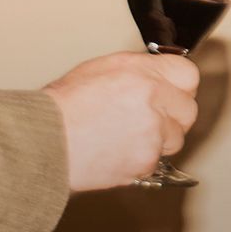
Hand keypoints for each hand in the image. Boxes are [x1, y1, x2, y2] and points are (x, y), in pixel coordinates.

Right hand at [44, 52, 199, 190]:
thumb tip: (159, 75)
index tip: (172, 93)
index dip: (178, 86)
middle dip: (173, 116)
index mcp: (142, 72)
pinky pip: (157, 161)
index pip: (188, 74)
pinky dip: (142, 160)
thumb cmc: (61, 108)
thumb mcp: (100, 70)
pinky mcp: (146, 160)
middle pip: (188, 109)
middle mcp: (153, 98)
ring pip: (176, 138)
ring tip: (127, 138)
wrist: (42, 143)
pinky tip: (119, 153)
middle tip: (150, 119)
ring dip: (160, 140)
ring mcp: (152, 131)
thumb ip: (138, 71)